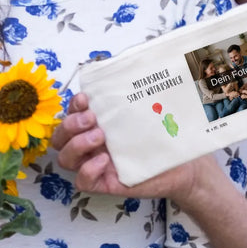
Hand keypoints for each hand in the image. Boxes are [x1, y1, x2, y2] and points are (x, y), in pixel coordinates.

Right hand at [52, 93, 207, 200]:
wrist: (186, 163)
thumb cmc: (165, 134)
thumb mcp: (147, 108)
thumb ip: (132, 91)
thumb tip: (126, 63)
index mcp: (96, 124)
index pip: (70, 114)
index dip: (72, 106)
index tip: (86, 98)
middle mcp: (92, 144)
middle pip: (60, 137)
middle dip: (70, 125)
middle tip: (93, 119)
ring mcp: (97, 164)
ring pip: (65, 159)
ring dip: (77, 145)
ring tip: (100, 137)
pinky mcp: (106, 184)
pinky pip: (83, 182)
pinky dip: (88, 170)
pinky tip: (105, 160)